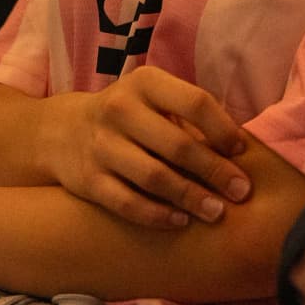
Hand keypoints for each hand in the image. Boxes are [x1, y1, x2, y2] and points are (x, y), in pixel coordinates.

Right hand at [41, 64, 251, 229]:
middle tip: (241, 192)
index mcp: (144, 83)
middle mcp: (120, 110)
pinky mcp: (89, 180)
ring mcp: (101, 146)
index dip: (223, 129)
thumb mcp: (152, 99)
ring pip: (154, 177)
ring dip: (191, 197)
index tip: (242, 152)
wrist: (62, 132)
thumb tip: (240, 149)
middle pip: (178, 144)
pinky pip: (128, 203)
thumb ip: (188, 117)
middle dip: (215, 171)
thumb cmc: (128, 116)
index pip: (195, 102)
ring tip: (217, 212)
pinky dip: (157, 215)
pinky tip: (180, 221)